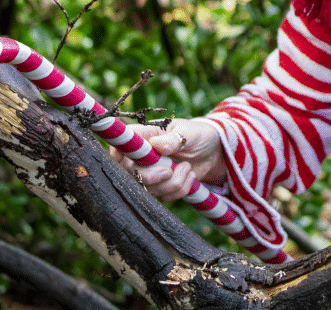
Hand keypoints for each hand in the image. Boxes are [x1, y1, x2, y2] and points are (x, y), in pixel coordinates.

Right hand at [110, 119, 226, 200]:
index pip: (121, 144)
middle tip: (169, 171)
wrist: (213, 153)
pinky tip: (190, 177)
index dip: (117, 153)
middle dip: (150, 176)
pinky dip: (180, 190)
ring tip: (187, 167)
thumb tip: (158, 145)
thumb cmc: (198, 135)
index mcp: (144, 136)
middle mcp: (143, 156)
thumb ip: (173, 138)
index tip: (123, 159)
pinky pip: (164, 196)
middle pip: (130, 172)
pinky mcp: (161, 187)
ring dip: (172, 183)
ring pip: (148, 188)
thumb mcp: (189, 133)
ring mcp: (151, 173)